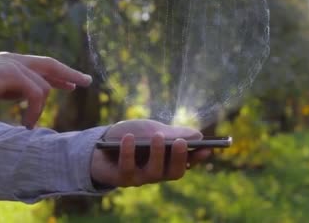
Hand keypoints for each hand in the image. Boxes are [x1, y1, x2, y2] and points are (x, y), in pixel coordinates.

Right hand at [0, 52, 91, 128]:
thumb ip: (11, 89)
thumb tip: (29, 97)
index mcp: (8, 62)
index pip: (40, 66)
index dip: (58, 74)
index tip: (72, 83)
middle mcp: (13, 60)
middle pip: (50, 64)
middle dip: (68, 73)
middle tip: (85, 82)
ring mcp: (12, 64)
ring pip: (42, 85)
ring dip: (39, 108)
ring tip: (29, 124)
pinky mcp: (11, 73)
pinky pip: (35, 93)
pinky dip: (34, 111)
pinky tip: (27, 124)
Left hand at [90, 119, 210, 186]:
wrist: (101, 144)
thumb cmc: (132, 137)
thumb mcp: (153, 130)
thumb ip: (173, 133)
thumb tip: (198, 134)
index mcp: (168, 162)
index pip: (188, 163)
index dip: (198, 158)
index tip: (206, 148)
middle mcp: (157, 173)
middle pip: (174, 172)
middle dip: (179, 158)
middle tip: (182, 142)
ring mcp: (140, 178)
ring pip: (153, 172)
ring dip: (157, 153)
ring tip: (157, 136)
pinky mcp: (122, 179)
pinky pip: (127, 167)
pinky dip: (128, 151)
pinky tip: (129, 137)